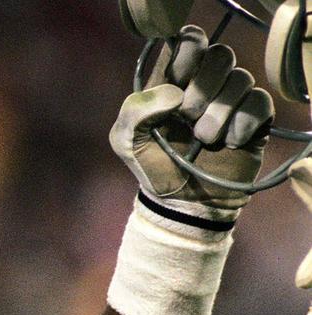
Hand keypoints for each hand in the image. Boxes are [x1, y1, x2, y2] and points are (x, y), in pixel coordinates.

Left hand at [110, 25, 273, 212]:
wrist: (181, 202)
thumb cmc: (151, 168)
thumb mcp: (125, 141)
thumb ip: (134, 110)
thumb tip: (174, 91)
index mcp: (173, 81)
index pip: (190, 41)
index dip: (188, 54)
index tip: (178, 79)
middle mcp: (205, 85)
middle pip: (221, 55)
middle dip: (203, 86)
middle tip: (187, 117)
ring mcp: (231, 101)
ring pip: (241, 79)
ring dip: (219, 111)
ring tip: (204, 138)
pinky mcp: (254, 119)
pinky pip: (259, 102)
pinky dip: (242, 123)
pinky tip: (228, 142)